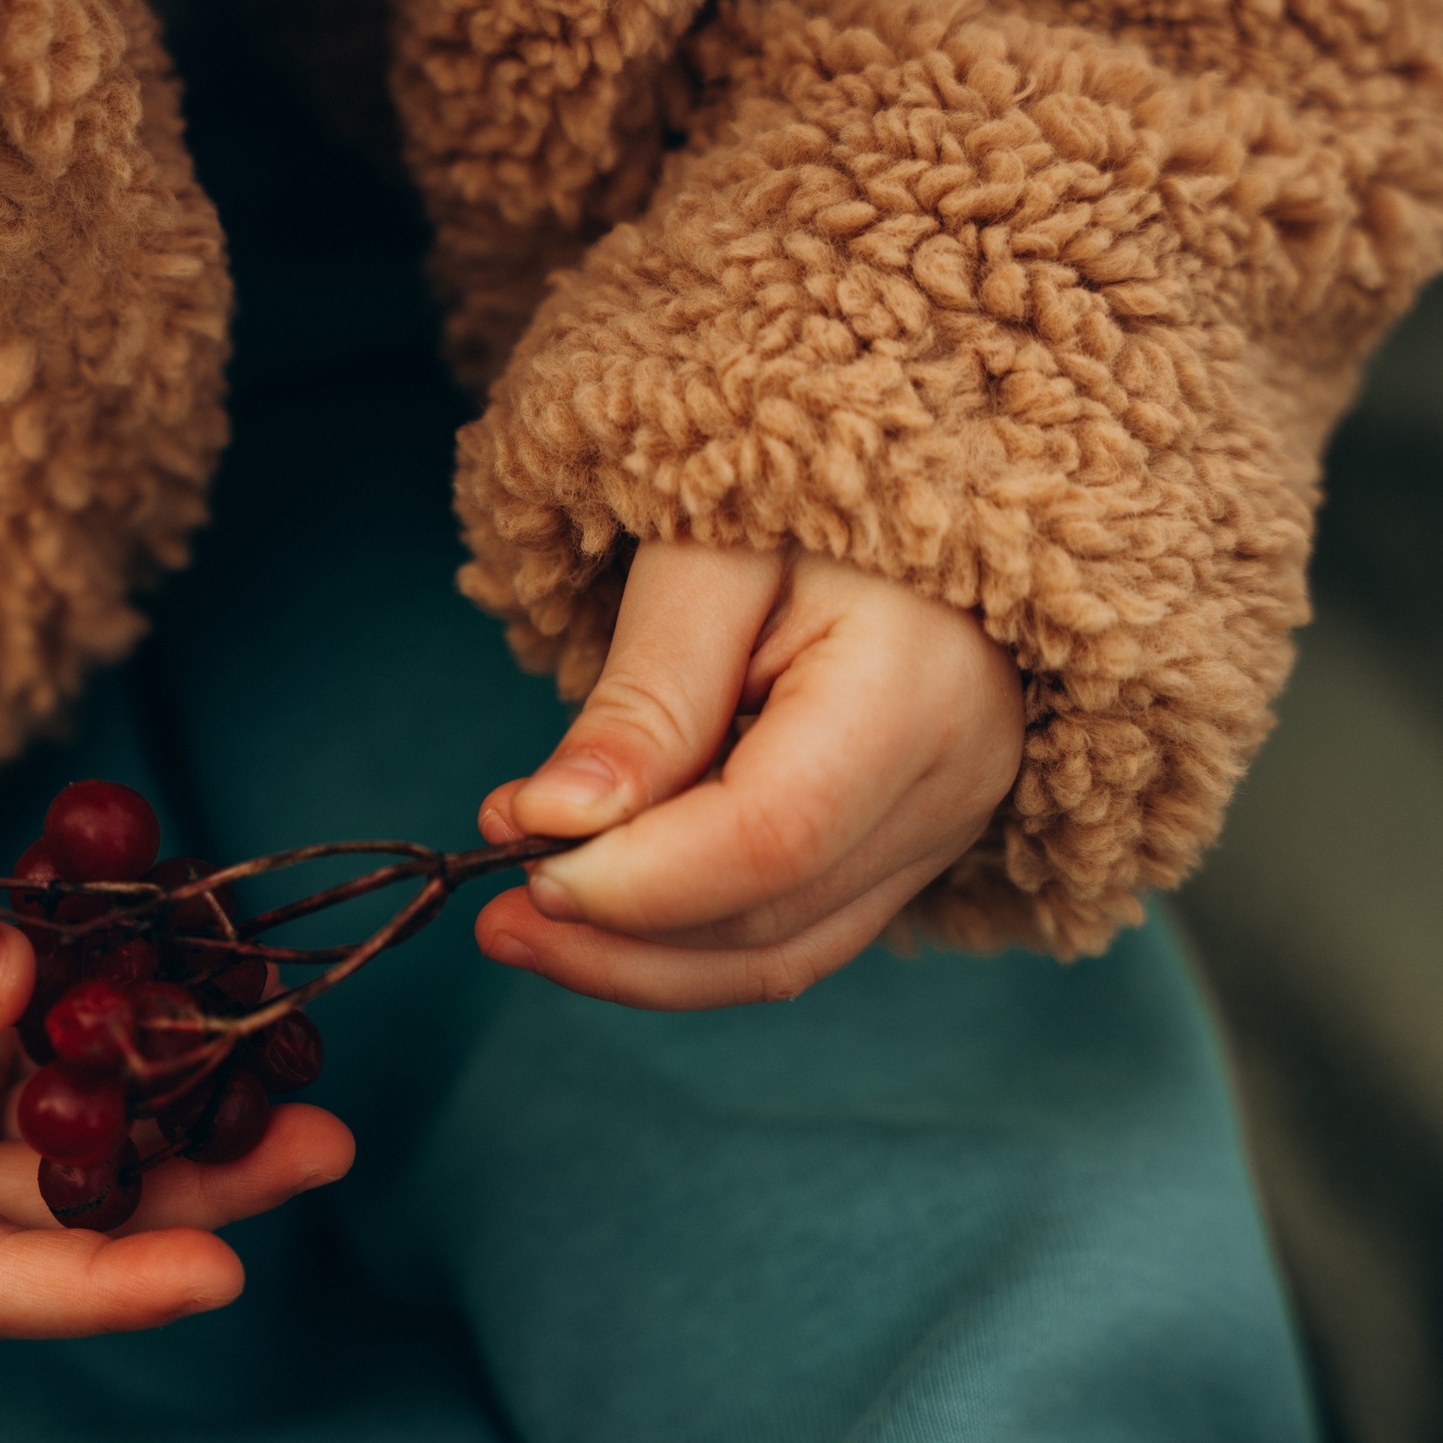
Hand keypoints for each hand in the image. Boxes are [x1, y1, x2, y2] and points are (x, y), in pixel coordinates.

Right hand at [0, 856, 354, 1339]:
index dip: (100, 1286)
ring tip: (301, 1057)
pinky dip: (134, 987)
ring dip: (190, 1087)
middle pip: (66, 1203)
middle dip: (195, 1181)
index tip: (223, 1272)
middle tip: (320, 1142)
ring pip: (88, 1114)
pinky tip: (214, 954)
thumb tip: (9, 975)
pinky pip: (69, 1016)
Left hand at [475, 537, 1022, 1008]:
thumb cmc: (793, 496)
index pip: (768, 838)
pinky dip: (685, 943)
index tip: (520, 863)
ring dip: (638, 962)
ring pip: (780, 954)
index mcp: (914, 689)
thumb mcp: (702, 560)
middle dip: (616, 931)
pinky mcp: (909, 851)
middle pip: (769, 917)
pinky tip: (594, 916)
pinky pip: (793, 936)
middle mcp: (953, 781)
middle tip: (489, 906)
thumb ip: (643, 696)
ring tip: (519, 927)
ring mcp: (942, 827)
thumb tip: (553, 822)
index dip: (635, 880)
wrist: (896, 479)